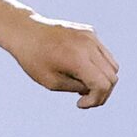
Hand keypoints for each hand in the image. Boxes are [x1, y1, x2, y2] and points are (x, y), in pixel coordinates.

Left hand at [2, 11, 118, 108]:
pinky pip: (103, 53)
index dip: (96, 100)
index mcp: (79, 59)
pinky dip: (97, 65)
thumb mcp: (52, 82)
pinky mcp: (90, 32)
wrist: (25, 31)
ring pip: (112, 64)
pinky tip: (79, 69)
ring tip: (82, 85)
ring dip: (102, 79)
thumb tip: (94, 90)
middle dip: (101, 92)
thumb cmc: (33, 60)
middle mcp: (90, 45)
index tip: (79, 104)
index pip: (103, 84)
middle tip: (84, 99)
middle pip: (112, 76)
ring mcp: (92, 37)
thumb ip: (77, 87)